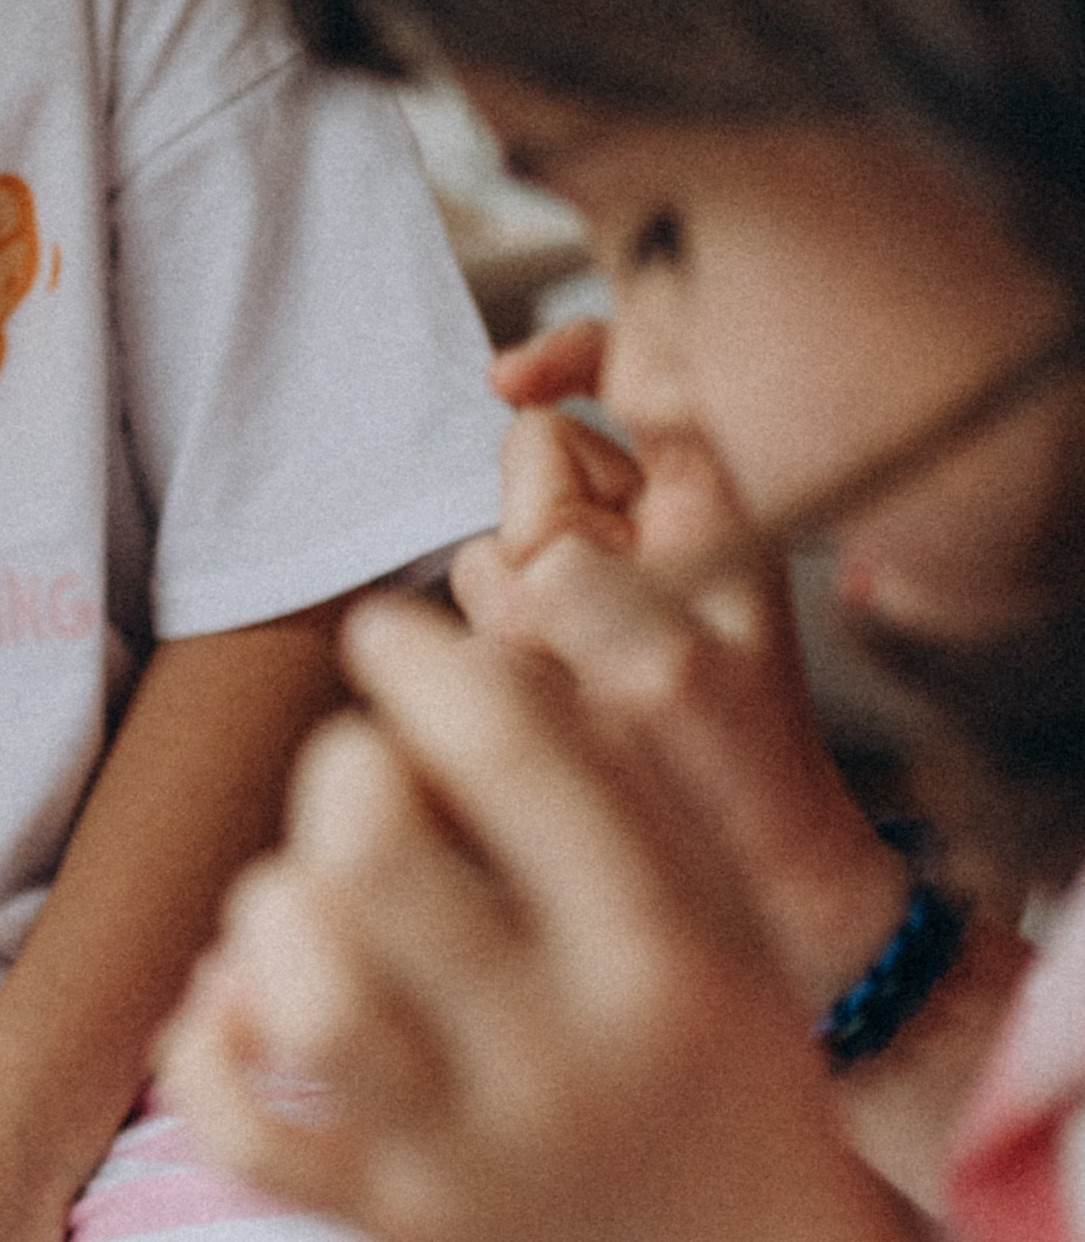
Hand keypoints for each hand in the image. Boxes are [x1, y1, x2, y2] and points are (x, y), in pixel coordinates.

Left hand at [159, 591, 1013, 1241]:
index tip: (385, 630)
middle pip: (377, 862)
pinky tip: (246, 994)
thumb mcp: (713, 892)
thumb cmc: (713, 1038)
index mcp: (661, 951)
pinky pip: (240, 1135)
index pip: (517, 762)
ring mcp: (468, 1159)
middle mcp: (565, 1060)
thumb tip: (463, 640)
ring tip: (305, 894)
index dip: (423, 666)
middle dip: (343, 773)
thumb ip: (606, 761)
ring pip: (304, 1003)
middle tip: (362, 771)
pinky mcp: (392, 1227)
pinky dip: (208, 1045)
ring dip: (270, 911)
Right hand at [457, 319, 906, 1007]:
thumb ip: (575, 578)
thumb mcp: (664, 670)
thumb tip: (505, 554)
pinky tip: (555, 703)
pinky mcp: (561, 637)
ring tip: (581, 684)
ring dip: (513, 609)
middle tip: (578, 620)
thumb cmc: (739, 781)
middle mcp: (655, 526)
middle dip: (535, 528)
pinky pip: (483, 606)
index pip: (628, 360)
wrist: (757, 887)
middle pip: (536, 459)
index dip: (566, 354)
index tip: (504, 382)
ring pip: (498, 541)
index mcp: (712, 494)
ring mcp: (605, 582)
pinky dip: (500, 651)